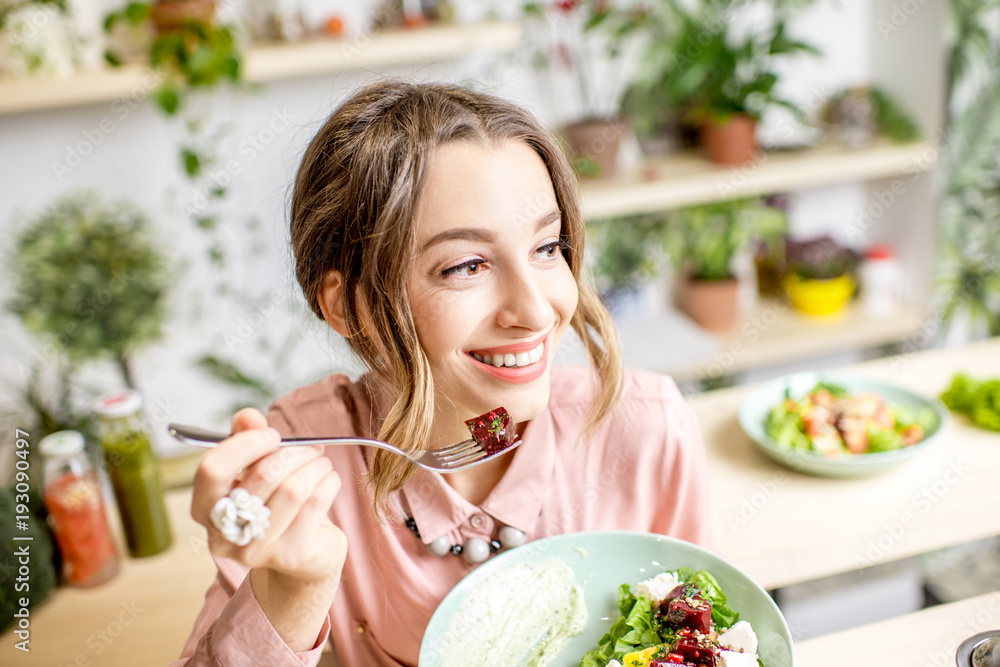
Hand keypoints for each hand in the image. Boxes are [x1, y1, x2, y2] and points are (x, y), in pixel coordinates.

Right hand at [191, 407, 347, 583]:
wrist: (304, 552)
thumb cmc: (274, 502)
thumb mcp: (254, 468)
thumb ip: (246, 438)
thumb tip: (249, 417)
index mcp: (205, 508)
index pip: (212, 469)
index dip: (245, 444)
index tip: (272, 435)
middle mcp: (224, 535)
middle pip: (261, 476)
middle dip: (293, 453)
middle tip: (310, 448)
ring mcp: (256, 550)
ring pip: (293, 489)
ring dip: (315, 466)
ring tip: (321, 462)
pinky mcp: (290, 555)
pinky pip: (315, 503)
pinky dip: (328, 482)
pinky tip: (329, 480)